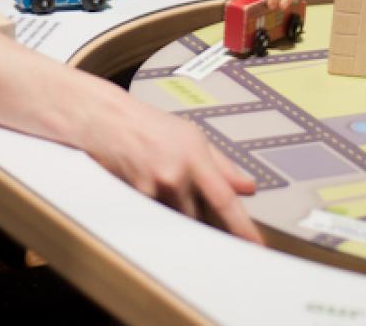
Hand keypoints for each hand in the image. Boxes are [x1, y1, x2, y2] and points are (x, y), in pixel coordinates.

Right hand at [82, 93, 262, 242]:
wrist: (110, 121)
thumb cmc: (152, 127)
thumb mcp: (193, 137)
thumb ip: (223, 165)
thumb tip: (248, 187)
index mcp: (196, 157)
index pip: (225, 199)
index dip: (242, 226)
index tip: (255, 245)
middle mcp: (176, 175)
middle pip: (198, 218)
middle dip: (198, 215)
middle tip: (184, 193)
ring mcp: (153, 189)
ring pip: (174, 219)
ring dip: (174, 211)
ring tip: (161, 182)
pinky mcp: (134, 199)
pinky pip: (153, 216)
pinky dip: (154, 208)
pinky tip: (146, 184)